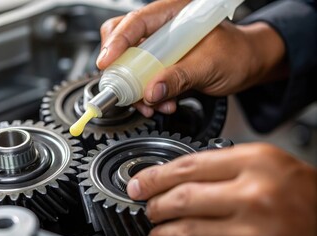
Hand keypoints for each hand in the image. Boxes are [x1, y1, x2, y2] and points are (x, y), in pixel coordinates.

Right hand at [97, 0, 285, 116]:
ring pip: (129, 63)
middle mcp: (162, 28)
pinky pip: (141, 79)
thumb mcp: (210, 64)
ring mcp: (159, 47)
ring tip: (152, 104)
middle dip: (120, 67)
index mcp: (174, 13)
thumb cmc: (237, 53)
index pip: (136, 22)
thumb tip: (151, 91)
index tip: (106, 62)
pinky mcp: (160, 64)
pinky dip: (146, 95)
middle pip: (123, 39)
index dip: (117, 41)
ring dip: (135, 88)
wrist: (247, 65)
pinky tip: (161, 103)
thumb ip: (180, 77)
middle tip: (122, 87)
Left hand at [127, 143, 316, 235]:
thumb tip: (174, 175)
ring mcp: (255, 227)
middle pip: (185, 197)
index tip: (140, 183)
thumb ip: (220, 165)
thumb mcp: (261, 162)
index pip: (189, 166)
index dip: (156, 176)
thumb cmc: (296, 188)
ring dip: (165, 231)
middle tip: (145, 205)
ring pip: (191, 229)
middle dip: (155, 204)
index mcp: (254, 161)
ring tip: (155, 229)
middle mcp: (254, 192)